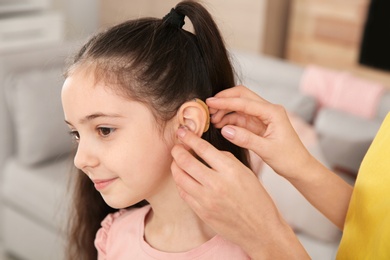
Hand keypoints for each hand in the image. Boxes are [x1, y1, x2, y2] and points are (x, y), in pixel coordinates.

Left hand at [171, 128, 308, 258]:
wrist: (260, 230)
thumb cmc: (257, 200)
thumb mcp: (246, 172)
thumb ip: (225, 159)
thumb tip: (205, 151)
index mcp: (231, 170)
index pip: (203, 148)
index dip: (189, 138)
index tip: (182, 132)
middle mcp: (216, 184)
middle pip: (185, 161)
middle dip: (177, 150)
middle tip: (176, 146)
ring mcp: (206, 200)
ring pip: (180, 177)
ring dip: (175, 166)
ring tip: (177, 161)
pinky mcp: (201, 212)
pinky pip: (183, 193)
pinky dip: (180, 182)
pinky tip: (183, 178)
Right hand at [207, 85, 313, 179]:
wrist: (299, 167)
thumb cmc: (288, 158)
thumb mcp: (266, 150)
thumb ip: (245, 139)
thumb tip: (225, 130)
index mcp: (273, 112)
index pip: (245, 102)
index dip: (225, 102)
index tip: (209, 103)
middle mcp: (268, 110)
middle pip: (242, 96)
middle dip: (224, 100)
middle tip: (208, 108)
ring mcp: (262, 116)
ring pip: (240, 106)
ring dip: (225, 110)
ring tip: (212, 120)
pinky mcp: (258, 125)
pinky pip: (240, 117)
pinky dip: (229, 119)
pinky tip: (220, 125)